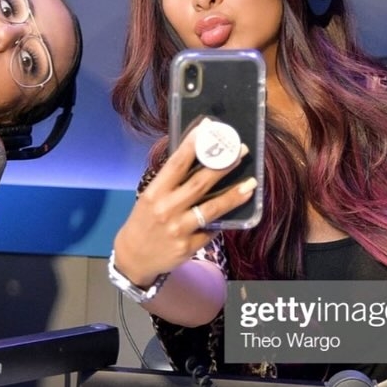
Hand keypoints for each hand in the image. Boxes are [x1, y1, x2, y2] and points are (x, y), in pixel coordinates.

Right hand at [112, 124, 256, 286]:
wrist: (134, 257)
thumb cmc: (144, 221)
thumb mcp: (150, 198)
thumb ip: (170, 183)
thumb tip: (197, 159)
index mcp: (155, 192)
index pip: (176, 164)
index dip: (193, 145)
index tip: (209, 129)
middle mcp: (167, 209)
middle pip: (199, 183)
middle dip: (222, 165)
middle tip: (241, 151)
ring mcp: (179, 229)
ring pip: (211, 208)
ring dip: (233, 195)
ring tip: (251, 183)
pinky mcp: (189, 246)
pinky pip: (211, 230)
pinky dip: (223, 220)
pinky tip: (236, 212)